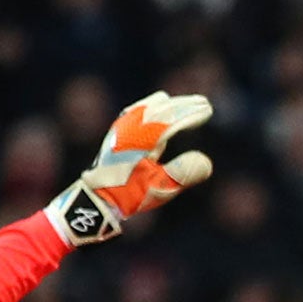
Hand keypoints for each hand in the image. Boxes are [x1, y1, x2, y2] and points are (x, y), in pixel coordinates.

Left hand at [45, 90, 214, 245]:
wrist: (94, 199)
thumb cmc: (128, 195)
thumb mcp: (159, 188)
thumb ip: (183, 173)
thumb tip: (206, 162)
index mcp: (142, 138)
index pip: (171, 119)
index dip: (190, 114)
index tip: (207, 109)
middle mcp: (131, 129)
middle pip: (160, 110)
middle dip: (182, 105)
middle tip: (203, 103)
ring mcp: (121, 130)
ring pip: (146, 108)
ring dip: (166, 105)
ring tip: (180, 102)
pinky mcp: (115, 136)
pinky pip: (134, 112)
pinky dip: (148, 107)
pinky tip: (148, 108)